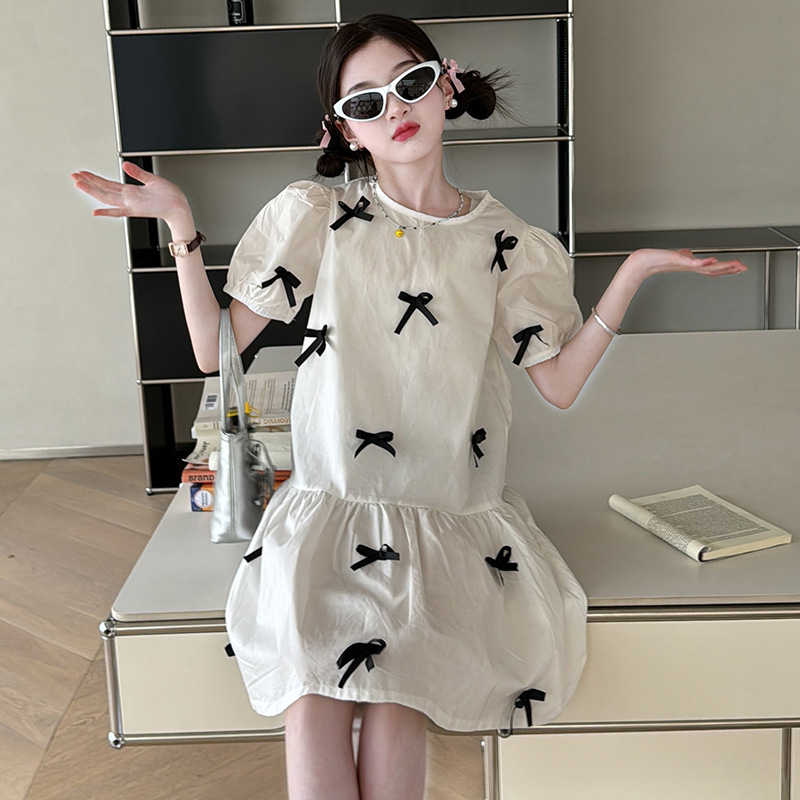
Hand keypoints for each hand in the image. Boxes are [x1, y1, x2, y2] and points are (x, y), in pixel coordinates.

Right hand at [71, 162, 190, 228]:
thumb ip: (138, 173)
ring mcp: (131, 204)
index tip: (83, 174)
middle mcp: (129, 198)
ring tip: (78, 184)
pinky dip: (107, 212)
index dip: (95, 179)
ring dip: (92, 191)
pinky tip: (96, 212)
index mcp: (132, 191)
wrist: (180, 207)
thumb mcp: (152, 180)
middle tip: (73, 177)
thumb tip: (125, 165)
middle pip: (103, 190)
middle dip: (88, 183)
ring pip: (107, 197)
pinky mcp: (137, 210)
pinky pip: (119, 212)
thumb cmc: (171, 197)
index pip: (109, 184)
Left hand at [626, 248, 747, 279]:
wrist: (643, 263)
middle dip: (729, 269)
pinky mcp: (678, 261)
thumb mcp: (675, 257)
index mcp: (691, 266)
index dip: (727, 268)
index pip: (712, 268)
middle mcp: (689, 267)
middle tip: (743, 268)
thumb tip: (688, 254)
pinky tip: (712, 260)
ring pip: (706, 267)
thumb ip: (684, 256)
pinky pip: (692, 263)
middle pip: (713, 269)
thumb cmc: (656, 260)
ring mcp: (685, 265)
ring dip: (721, 266)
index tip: (740, 267)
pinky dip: (703, 262)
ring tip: (734, 265)